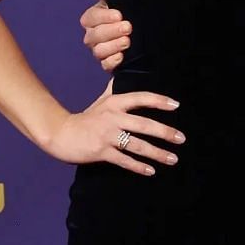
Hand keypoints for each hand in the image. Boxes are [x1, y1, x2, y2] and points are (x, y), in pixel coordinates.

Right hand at [43, 84, 184, 175]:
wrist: (62, 134)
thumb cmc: (86, 118)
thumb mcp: (102, 101)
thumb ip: (114, 90)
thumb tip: (123, 74)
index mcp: (115, 103)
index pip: (141, 98)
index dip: (159, 101)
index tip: (176, 106)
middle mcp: (113, 118)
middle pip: (144, 124)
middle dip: (165, 132)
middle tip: (181, 138)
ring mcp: (107, 136)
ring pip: (138, 145)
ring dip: (157, 153)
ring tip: (173, 159)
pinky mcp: (101, 152)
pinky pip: (124, 161)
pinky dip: (139, 167)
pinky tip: (151, 171)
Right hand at [81, 0, 129, 71]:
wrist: (144, 29)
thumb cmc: (127, 10)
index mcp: (93, 18)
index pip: (90, 18)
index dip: (103, 17)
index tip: (119, 15)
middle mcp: (93, 35)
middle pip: (94, 35)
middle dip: (111, 31)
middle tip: (128, 27)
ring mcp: (100, 50)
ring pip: (98, 51)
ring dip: (113, 46)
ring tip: (128, 41)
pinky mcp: (109, 63)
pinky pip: (105, 65)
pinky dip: (112, 61)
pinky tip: (122, 56)